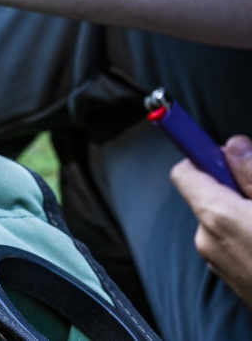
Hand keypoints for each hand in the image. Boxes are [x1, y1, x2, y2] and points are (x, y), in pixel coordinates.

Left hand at [171, 135, 251, 306]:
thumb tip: (233, 146)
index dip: (203, 156)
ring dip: (246, 215)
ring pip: (225, 222)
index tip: (222, 151)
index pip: (184, 172)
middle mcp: (208, 241)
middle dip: (236, 188)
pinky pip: (235, 246)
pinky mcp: (234, 283)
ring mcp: (219, 266)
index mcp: (216, 216)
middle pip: (209, 196)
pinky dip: (250, 237)